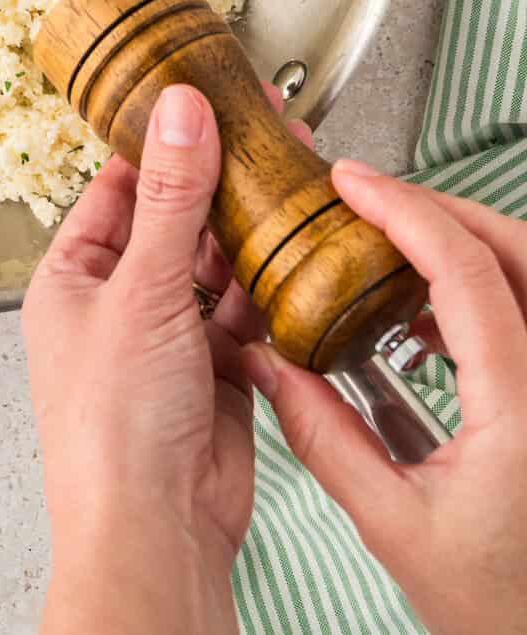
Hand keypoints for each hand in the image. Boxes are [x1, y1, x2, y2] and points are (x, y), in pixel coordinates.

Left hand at [23, 83, 304, 634]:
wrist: (155, 529)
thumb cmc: (113, 425)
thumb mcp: (143, 289)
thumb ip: (170, 196)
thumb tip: (179, 112)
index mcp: (71, 278)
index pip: (116, 186)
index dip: (161, 142)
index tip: (203, 98)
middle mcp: (117, 304)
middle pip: (173, 219)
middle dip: (218, 180)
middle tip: (267, 129)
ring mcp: (167, 338)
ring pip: (214, 264)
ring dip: (250, 229)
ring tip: (293, 176)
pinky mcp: (215, 371)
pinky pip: (245, 310)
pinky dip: (269, 284)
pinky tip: (295, 250)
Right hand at [241, 161, 526, 634]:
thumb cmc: (503, 609)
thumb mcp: (397, 527)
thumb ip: (328, 439)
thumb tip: (273, 368)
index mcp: (521, 407)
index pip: (466, 271)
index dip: (404, 210)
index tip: (352, 182)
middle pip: (513, 248)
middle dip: (438, 208)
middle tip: (368, 199)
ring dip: (464, 242)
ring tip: (391, 244)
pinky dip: (483, 284)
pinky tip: (430, 310)